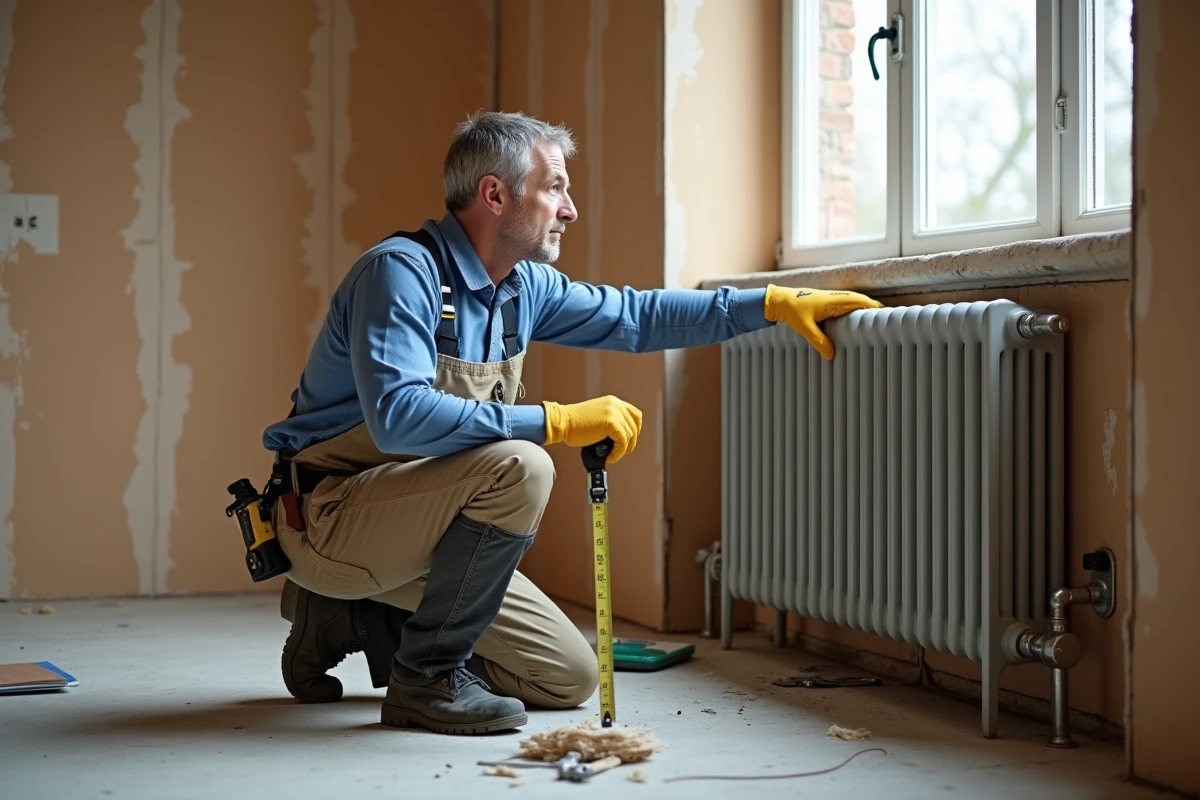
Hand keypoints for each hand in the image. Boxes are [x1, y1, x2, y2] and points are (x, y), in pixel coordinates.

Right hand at [542, 396, 642, 462]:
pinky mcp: (611, 422)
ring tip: (611, 455)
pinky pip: (623, 442)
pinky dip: (618, 453)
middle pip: (634, 427)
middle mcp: (616, 404)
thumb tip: (623, 439)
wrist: (561, 423)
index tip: (628, 440)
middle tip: (618, 452)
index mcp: (613, 402)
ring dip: (622, 450)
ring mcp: (614, 412)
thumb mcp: (597, 418)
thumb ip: (611, 422)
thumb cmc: (574, 425)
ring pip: (630, 436)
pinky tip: (610, 457)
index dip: (635, 430)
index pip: (635, 415)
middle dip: (629, 443)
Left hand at [763, 284, 882, 359]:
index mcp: (836, 300)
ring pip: (857, 304)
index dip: (876, 309)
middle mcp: (838, 298)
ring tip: (879, 324)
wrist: (780, 301)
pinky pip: (848, 307)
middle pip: (863, 303)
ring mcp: (834, 300)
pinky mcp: (830, 304)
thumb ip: (819, 341)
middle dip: (876, 311)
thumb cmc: (792, 311)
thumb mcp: (805, 328)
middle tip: (890, 323)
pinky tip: (859, 323)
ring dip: (867, 311)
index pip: (863, 303)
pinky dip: (857, 312)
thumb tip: (832, 356)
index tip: (889, 318)